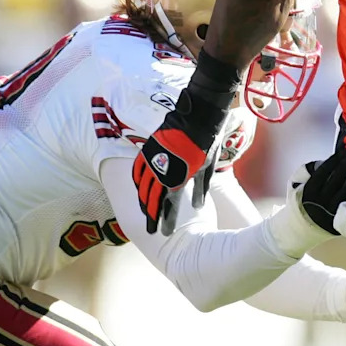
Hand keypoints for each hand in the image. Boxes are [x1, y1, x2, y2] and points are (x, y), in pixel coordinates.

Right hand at [133, 88, 227, 234]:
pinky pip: (139, 168)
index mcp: (180, 176)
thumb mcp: (207, 166)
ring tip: (145, 212)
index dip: (166, 220)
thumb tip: (198, 206)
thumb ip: (201, 187)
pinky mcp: (149, 147)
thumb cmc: (208, 140)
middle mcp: (163, 170)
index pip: (169, 204)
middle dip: (152, 216)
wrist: (199, 113)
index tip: (164, 232)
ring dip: (143, 201)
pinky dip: (138, 181)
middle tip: (151, 229)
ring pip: (143, 186)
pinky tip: (139, 188)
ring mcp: (154, 158)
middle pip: (153, 199)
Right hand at [292, 150, 345, 233]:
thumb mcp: (294, 185)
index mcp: (308, 191)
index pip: (323, 172)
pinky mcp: (336, 223)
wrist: (296, 230)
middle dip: (344, 168)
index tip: (342, 153)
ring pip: (342, 197)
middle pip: (334, 182)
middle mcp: (318, 202)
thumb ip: (305, 172)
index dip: (333, 161)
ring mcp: (328, 213)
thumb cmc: (298, 203)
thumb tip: (321, 162)